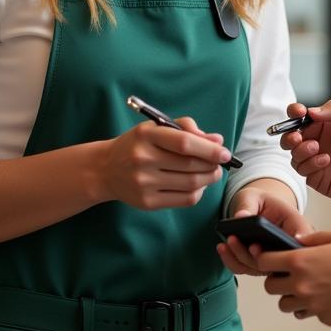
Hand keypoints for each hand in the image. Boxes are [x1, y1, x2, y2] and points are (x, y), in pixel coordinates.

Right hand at [99, 117, 229, 209]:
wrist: (106, 169)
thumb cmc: (138, 144)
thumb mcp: (156, 127)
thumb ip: (187, 129)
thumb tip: (218, 141)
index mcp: (146, 135)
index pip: (185, 143)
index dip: (210, 149)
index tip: (225, 152)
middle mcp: (143, 159)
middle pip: (191, 166)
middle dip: (213, 165)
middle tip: (220, 163)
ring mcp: (144, 183)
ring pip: (191, 184)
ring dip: (209, 179)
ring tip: (211, 173)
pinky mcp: (147, 203)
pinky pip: (184, 200)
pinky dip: (198, 192)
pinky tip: (197, 185)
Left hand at [216, 185, 312, 277]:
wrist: (256, 207)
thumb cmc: (260, 201)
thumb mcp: (254, 196)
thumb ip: (249, 204)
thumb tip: (241, 216)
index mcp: (296, 226)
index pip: (300, 244)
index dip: (284, 251)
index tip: (258, 246)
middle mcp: (289, 246)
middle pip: (279, 262)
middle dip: (254, 256)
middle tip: (234, 240)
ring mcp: (277, 260)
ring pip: (262, 269)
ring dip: (241, 259)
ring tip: (226, 243)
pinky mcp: (262, 266)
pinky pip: (248, 270)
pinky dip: (233, 262)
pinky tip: (223, 249)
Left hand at [257, 230, 330, 325]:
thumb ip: (312, 238)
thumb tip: (296, 240)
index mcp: (300, 261)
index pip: (263, 262)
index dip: (263, 258)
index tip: (268, 256)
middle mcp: (301, 285)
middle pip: (269, 287)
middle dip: (276, 279)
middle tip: (289, 273)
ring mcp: (311, 305)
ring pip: (285, 305)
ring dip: (290, 296)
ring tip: (307, 286)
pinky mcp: (323, 318)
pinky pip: (307, 314)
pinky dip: (311, 307)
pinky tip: (326, 296)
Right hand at [280, 100, 330, 209]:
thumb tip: (310, 111)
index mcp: (326, 124)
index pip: (302, 115)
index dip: (294, 112)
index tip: (297, 112)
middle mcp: (318, 140)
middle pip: (290, 135)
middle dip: (288, 134)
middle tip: (298, 136)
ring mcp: (316, 160)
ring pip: (293, 153)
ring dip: (300, 149)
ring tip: (317, 148)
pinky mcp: (317, 178)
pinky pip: (302, 169)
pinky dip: (310, 163)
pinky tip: (326, 161)